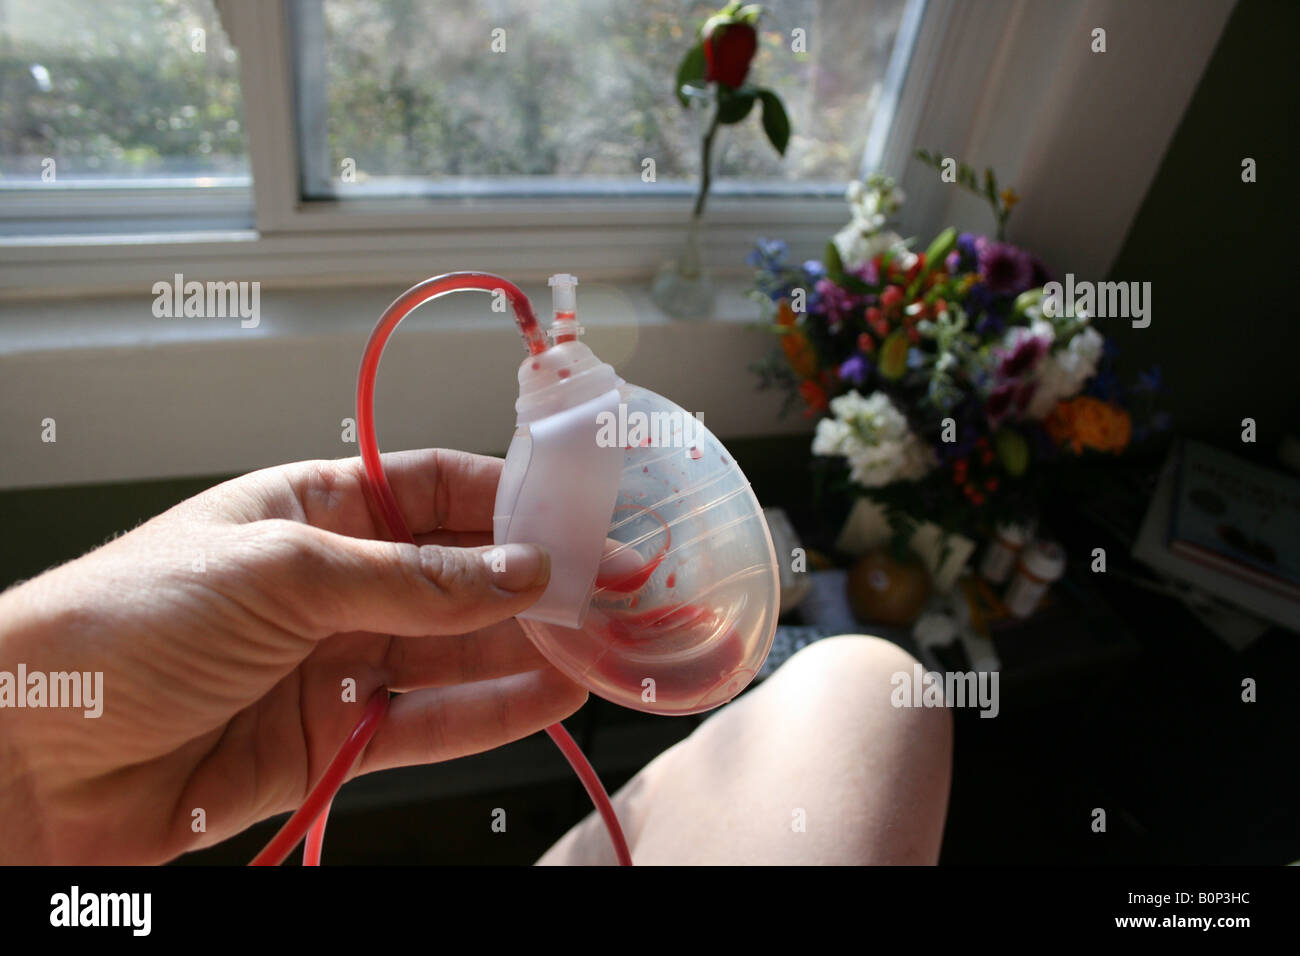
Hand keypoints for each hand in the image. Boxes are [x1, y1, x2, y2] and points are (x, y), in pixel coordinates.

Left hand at [0, 449, 586, 863]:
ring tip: (603, 645)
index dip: (510, 500)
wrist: (28, 753)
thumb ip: (410, 578)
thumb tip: (520, 570)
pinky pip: (427, 722)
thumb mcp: (281, 570)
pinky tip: (549, 699)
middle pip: (458, 576)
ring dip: (527, 649)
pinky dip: (491, 713)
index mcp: (313, 508)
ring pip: (454, 652)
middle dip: (534, 582)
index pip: (435, 490)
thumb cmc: (127, 623)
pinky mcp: (330, 740)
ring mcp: (334, 663)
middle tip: (614, 591)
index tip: (582, 515)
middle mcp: (332, 582)